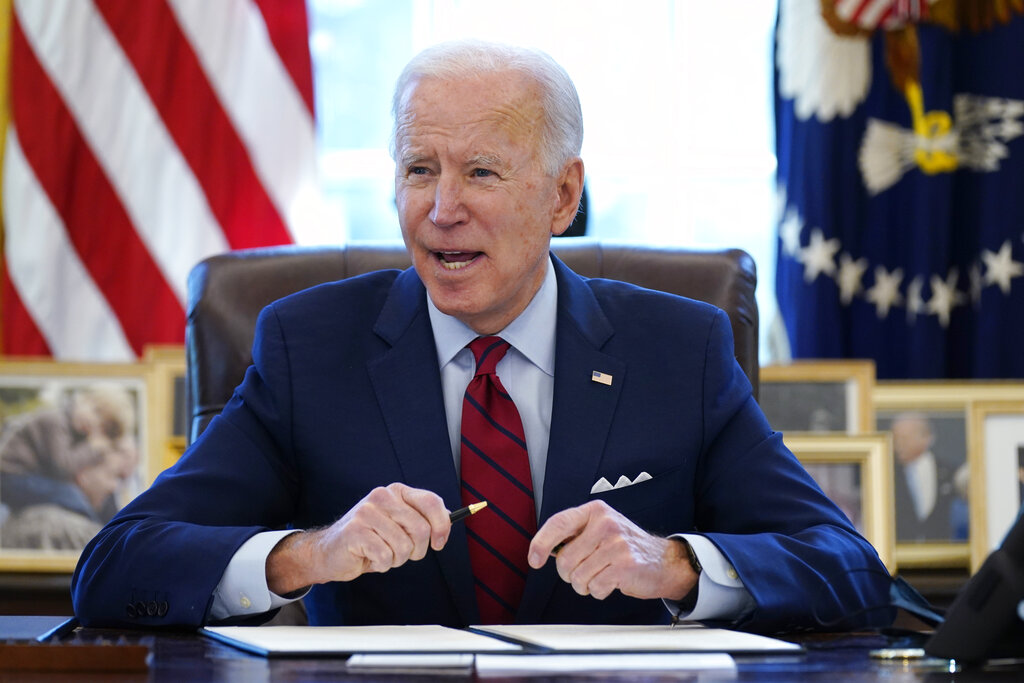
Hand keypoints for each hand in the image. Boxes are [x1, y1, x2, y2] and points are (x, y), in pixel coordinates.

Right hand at [267, 483, 449, 594]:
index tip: (440, 543)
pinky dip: (382, 565)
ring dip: (397, 559)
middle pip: (421, 529)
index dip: (442, 525)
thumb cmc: (370, 540)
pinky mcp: (356, 531)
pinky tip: (369, 558)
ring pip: (404, 546)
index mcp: (396, 491)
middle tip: (402, 554)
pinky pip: (386, 557)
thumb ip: (421, 519)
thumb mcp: (398, 524)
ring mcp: (367, 512)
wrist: (330, 552)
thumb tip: (448, 520)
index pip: (431, 502)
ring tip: (382, 554)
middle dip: (416, 550)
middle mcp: (382, 496)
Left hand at [527, 500, 695, 601]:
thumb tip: (543, 549)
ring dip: (585, 584)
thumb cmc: (626, 547)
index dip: (541, 543)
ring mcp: (616, 544)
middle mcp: (606, 524)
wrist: (664, 561)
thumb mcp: (601, 529)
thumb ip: (575, 534)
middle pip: (565, 559)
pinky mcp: (625, 565)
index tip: (534, 560)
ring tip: (601, 575)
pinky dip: (599, 591)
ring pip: (578, 577)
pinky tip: (611, 582)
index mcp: (596, 511)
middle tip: (585, 570)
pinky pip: (595, 587)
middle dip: (569, 574)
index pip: (558, 523)